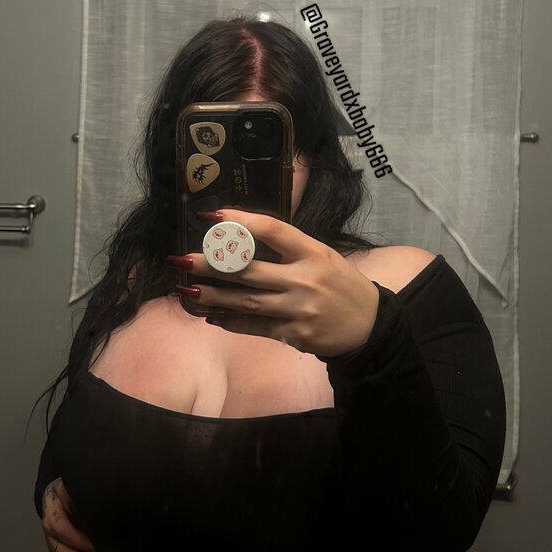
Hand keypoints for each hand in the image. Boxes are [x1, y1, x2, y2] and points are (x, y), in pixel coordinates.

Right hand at [41, 478, 98, 551]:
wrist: (59, 491)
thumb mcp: (73, 485)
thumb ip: (80, 494)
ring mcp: (51, 543)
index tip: (95, 548)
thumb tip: (97, 500)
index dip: (77, 540)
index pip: (61, 529)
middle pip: (60, 550)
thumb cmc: (72, 487)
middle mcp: (48, 530)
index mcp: (53, 511)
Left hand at [171, 208, 379, 358]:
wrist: (369, 325)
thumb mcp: (323, 257)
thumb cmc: (340, 286)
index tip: (210, 216)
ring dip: (213, 296)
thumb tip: (240, 239)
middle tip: (182, 260)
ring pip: (246, 302)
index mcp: (313, 252)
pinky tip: (212, 316)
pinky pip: (255, 327)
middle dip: (211, 264)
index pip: (273, 230)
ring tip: (187, 291)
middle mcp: (305, 279)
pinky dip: (231, 322)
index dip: (240, 221)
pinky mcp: (295, 334)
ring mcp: (299, 309)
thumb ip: (288, 249)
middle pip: (249, 270)